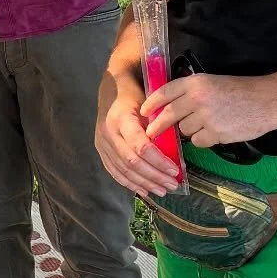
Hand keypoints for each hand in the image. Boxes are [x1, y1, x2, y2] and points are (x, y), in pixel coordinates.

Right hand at [96, 73, 180, 198]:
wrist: (112, 87)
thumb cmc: (136, 93)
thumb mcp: (150, 102)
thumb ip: (159, 124)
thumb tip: (175, 150)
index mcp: (121, 119)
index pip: (140, 147)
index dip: (158, 162)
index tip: (175, 170)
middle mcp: (108, 133)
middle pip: (132, 163)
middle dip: (154, 177)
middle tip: (173, 185)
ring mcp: (102, 143)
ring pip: (123, 171)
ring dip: (145, 183)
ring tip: (163, 190)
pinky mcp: (101, 150)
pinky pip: (115, 172)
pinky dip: (130, 183)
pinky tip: (144, 190)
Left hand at [142, 73, 276, 151]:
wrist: (266, 101)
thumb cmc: (240, 90)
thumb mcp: (212, 82)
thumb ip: (191, 92)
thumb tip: (169, 107)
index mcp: (196, 82)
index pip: (165, 92)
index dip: (151, 103)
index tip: (143, 111)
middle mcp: (197, 98)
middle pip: (168, 115)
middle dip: (157, 126)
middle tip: (150, 133)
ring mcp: (206, 117)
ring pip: (184, 130)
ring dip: (190, 131)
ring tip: (206, 124)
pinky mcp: (216, 134)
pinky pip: (199, 141)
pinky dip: (204, 140)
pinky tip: (216, 132)